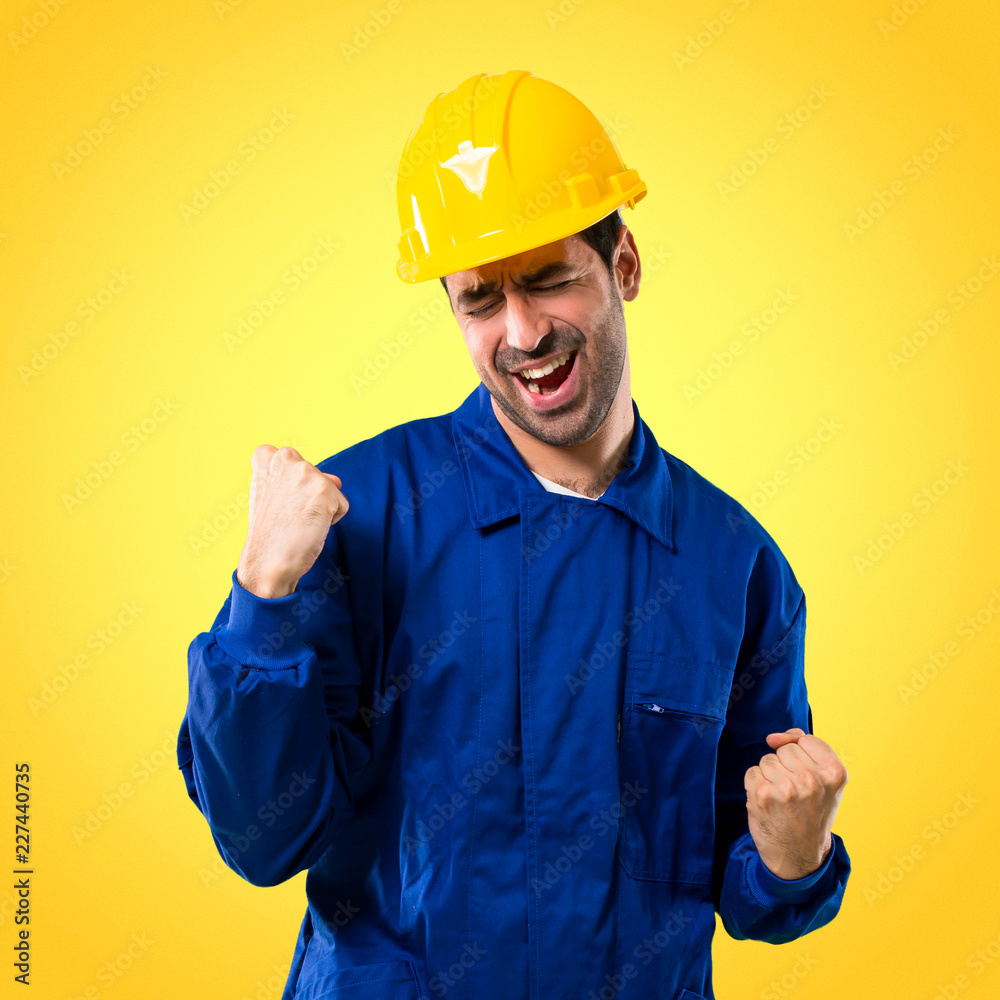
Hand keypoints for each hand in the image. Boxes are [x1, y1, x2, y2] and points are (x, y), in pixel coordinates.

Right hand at [236, 445, 348, 598]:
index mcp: (267, 456)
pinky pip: (341, 505)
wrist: (267, 561)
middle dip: (309, 495)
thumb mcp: (272, 494)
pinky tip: (309, 527)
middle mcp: (286, 457)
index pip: (293, 459)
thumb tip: (336, 480)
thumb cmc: (270, 532)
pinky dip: (331, 520)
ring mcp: (306, 472)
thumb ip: (297, 478)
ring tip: (298, 521)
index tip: (278, 502)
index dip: (291, 486)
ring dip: (321, 508)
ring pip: (331, 489)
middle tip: (288, 515)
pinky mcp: (324, 489)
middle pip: (316, 475)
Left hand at [744, 728, 847, 879]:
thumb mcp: (826, 782)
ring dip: (770, 776)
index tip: (806, 776)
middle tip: (796, 793)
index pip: (805, 740)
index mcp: (834, 773)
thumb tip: (774, 737)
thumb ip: (808, 749)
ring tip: (783, 799)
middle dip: (786, 766)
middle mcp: (811, 779)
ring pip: (767, 760)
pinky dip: (756, 785)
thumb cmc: (813, 813)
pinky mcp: (762, 794)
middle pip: (784, 749)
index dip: (801, 756)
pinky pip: (752, 772)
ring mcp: (786, 787)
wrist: (799, 855)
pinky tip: (769, 803)